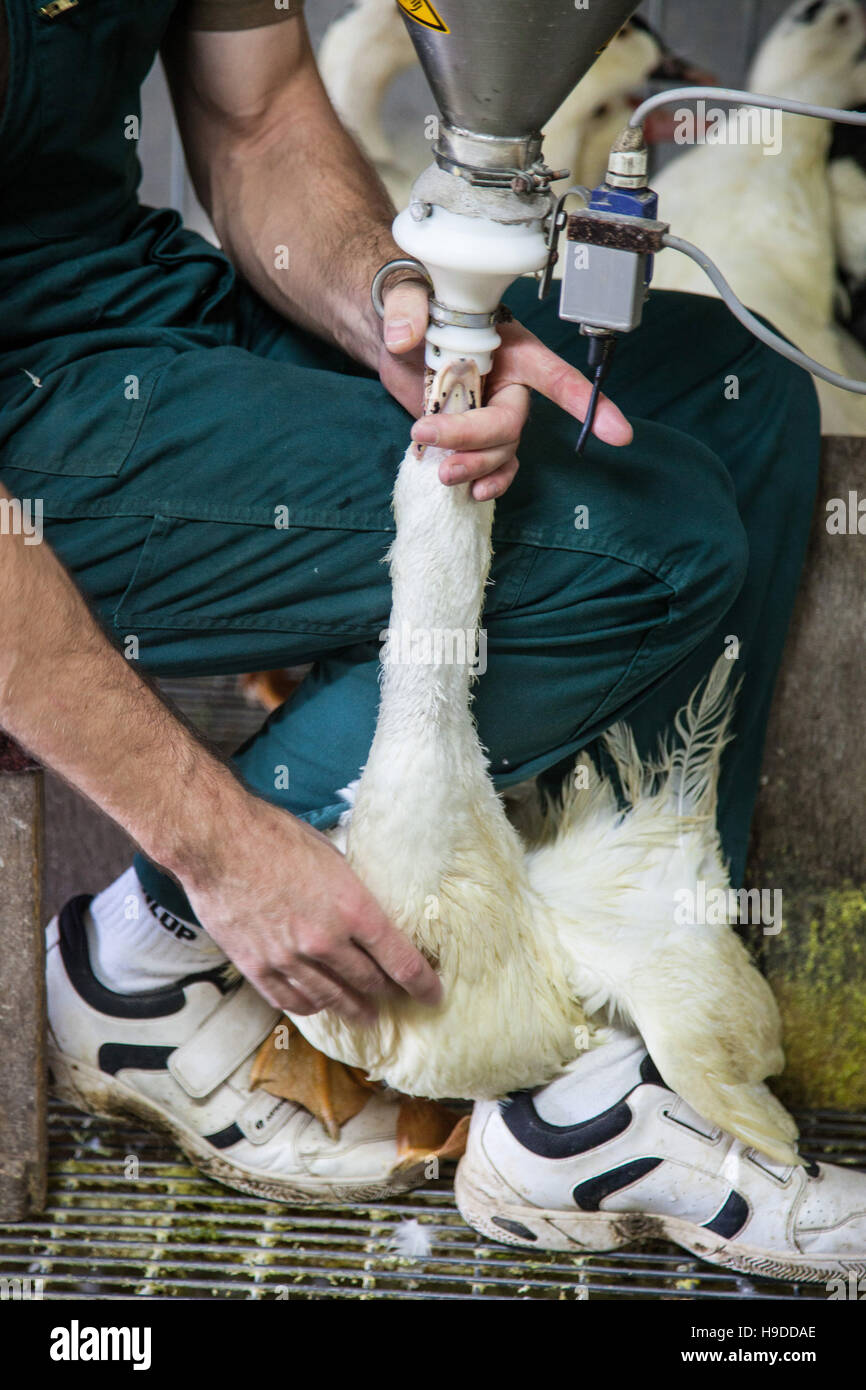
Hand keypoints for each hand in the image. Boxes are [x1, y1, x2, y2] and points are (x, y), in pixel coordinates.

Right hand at [180, 791, 441, 1023]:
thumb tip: (366, 909)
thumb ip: (352, 892)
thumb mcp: (333, 856)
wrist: (219, 843)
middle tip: (398, 997)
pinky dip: (312, 1007)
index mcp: (353, 909)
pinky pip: (292, 1000)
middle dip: (389, 993)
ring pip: (333, 999)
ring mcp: (290, 959)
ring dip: (355, 1010)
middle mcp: (326, 941)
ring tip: (367, 1017)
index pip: (401, 961)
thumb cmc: (276, 837)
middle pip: (369, 983)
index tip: (433, 995)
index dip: (422, 983)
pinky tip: (321, 1007)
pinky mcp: (258, 967)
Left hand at [378, 279, 632, 500]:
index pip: (556, 376)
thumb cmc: (417, 306)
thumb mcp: (411, 294)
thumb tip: (403, 337)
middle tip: (428, 431)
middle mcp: (509, 383)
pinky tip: (471, 491)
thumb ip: (409, 308)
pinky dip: (485, 481)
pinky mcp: (472, 435)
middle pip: (510, 423)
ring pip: (500, 450)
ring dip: (472, 464)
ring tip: (441, 468)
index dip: (585, 403)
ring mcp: (491, 411)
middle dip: (473, 436)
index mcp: (511, 347)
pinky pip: (493, 466)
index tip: (616, 434)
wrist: (398, 333)